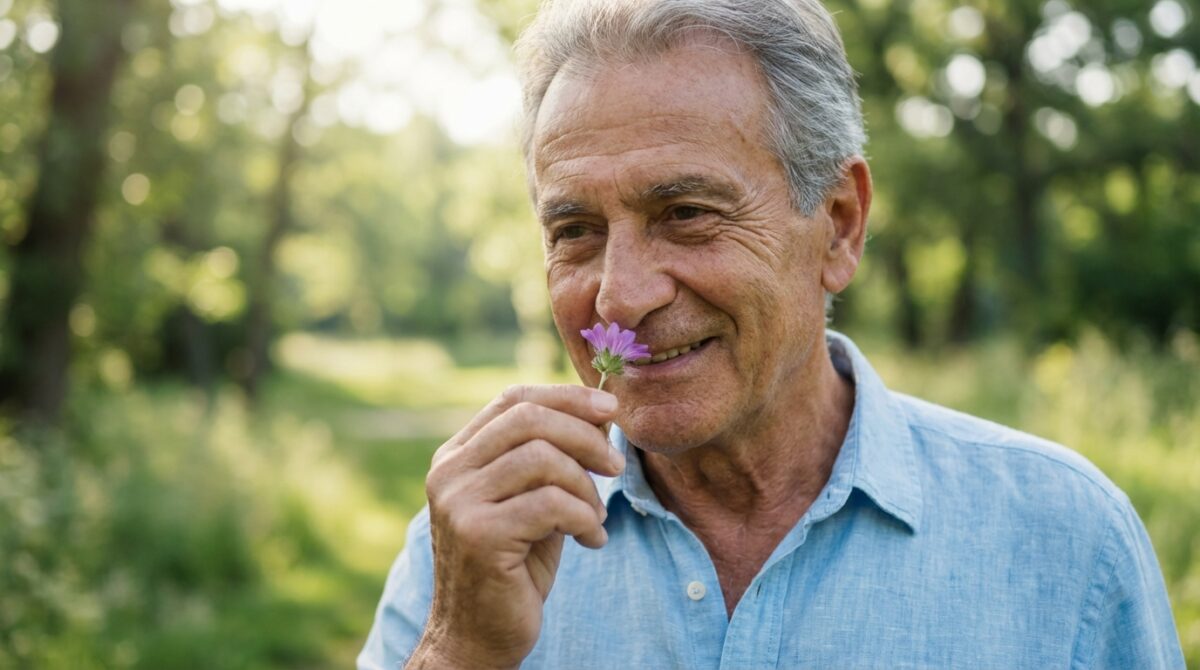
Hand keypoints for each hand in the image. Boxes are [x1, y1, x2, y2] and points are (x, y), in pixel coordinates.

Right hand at [409, 384, 624, 669]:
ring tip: (595, 517)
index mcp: (457, 457)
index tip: (610, 408)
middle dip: (585, 436)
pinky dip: (584, 518)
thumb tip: (601, 412)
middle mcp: (449, 472)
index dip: (566, 397)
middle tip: (616, 464)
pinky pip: (551, 503)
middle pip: (530, 420)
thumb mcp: (533, 502)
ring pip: (543, 458)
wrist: (477, 637)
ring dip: (586, 486)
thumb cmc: (513, 569)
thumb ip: (553, 459)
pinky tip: (591, 541)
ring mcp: (458, 502)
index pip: (514, 400)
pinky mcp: (479, 534)